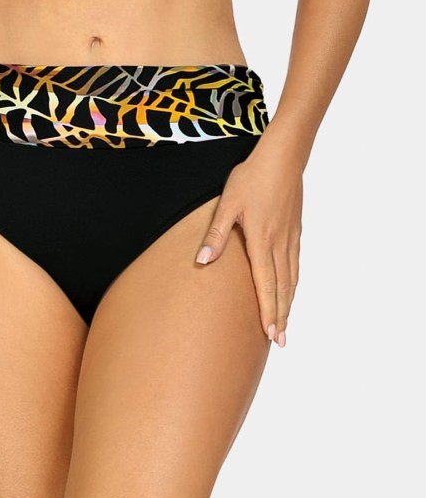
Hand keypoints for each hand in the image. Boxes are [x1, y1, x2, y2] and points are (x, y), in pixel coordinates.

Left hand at [195, 141, 302, 346]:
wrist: (284, 156)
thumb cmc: (252, 177)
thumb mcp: (227, 204)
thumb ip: (216, 235)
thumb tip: (202, 262)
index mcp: (261, 241)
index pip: (266, 285)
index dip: (268, 312)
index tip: (270, 335)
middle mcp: (279, 244)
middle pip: (282, 289)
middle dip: (281, 317)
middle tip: (282, 342)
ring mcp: (290, 237)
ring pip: (292, 278)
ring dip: (289, 304)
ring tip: (286, 324)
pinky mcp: (295, 229)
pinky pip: (295, 264)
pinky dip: (293, 283)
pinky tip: (291, 289)